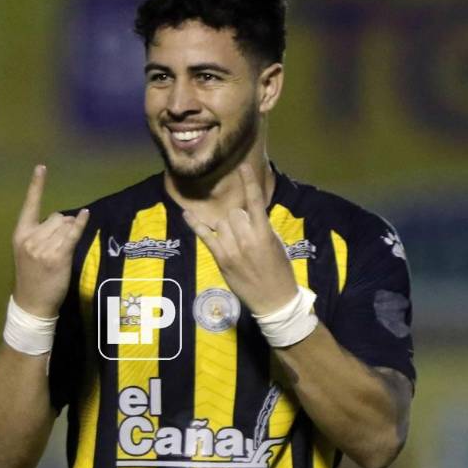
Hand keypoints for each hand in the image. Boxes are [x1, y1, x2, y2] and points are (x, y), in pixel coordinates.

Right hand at [12, 165, 89, 316]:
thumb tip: (64, 219)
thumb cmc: (32, 276)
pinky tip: (87, 214)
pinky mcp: (59, 257)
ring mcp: (44, 248)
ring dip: (70, 233)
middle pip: (56, 216)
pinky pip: (72, 234)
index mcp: (21, 234)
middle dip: (62, 225)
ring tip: (62, 251)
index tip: (41, 167)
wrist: (32, 303)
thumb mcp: (27, 252)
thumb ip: (40, 234)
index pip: (29, 205)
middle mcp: (31, 238)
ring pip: (65, 226)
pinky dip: (81, 223)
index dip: (36, 185)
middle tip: (58, 246)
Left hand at [182, 163, 296, 314]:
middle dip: (238, 217)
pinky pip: (205, 237)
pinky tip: (187, 213)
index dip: (249, 182)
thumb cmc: (280, 271)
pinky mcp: (221, 259)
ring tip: (235, 238)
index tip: (243, 167)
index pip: (254, 201)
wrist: (274, 300)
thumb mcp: (276, 244)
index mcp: (264, 233)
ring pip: (221, 223)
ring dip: (226, 226)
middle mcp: (246, 239)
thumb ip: (262, 227)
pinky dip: (195, 224)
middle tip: (245, 231)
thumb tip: (248, 214)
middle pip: (233, 213)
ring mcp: (232, 249)